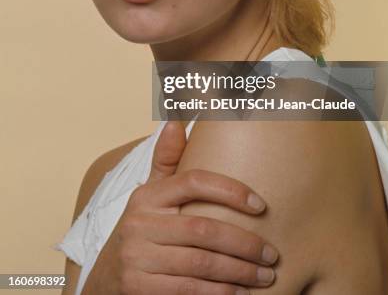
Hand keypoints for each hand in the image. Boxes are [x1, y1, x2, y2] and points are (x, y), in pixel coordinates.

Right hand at [82, 122, 277, 293]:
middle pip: (203, 229)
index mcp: (148, 195)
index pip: (194, 181)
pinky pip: (189, 291)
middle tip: (271, 254)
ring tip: (265, 277)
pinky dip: (219, 294)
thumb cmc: (143, 230)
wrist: (106, 279)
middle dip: (244, 243)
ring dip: (239, 272)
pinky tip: (239, 293)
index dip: (230, 190)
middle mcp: (139, 223)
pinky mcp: (139, 289)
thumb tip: (176, 120)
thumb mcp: (151, 196)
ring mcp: (137, 257)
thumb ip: (167, 161)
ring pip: (201, 263)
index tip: (261, 205)